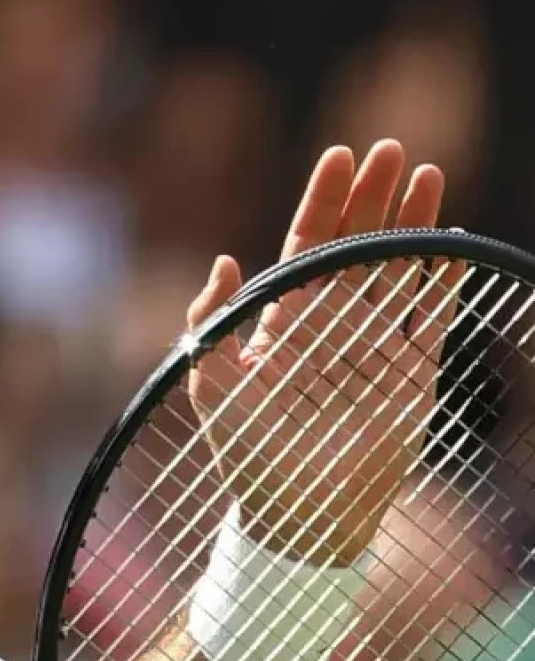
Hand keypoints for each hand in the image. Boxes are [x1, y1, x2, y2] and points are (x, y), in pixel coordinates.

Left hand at [184, 140, 466, 563]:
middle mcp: (330, 323)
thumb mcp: (211, 382)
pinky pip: (430, 314)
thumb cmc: (245, 450)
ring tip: (426, 173)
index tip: (339, 156)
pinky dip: (440, 279)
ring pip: (397, 268)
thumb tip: (226, 261)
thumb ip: (211, 321)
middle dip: (372, 196)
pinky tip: (449, 243)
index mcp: (284, 319)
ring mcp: (373, 344)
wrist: (298, 511)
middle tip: (389, 148)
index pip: (306, 243)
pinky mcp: (409, 371)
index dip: (323, 200)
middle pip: (356, 243)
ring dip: (411, 222)